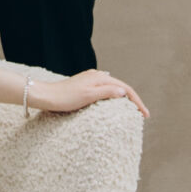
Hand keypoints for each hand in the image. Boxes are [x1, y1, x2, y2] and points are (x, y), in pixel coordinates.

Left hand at [29, 70, 147, 117]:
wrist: (45, 96)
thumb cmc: (65, 97)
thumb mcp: (88, 96)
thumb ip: (106, 93)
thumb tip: (123, 92)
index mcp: (100, 78)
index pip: (125, 89)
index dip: (137, 101)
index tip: (145, 114)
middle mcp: (97, 77)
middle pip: (121, 88)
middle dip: (133, 100)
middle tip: (141, 114)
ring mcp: (90, 81)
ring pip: (113, 89)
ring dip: (123, 99)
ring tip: (130, 111)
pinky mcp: (84, 87)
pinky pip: (104, 92)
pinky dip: (113, 98)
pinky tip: (112, 105)